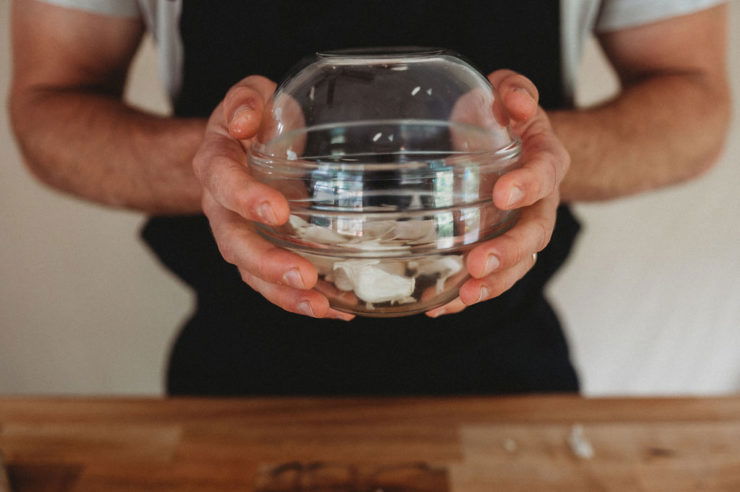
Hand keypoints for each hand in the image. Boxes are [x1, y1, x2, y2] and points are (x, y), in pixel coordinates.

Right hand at [192, 76, 354, 320]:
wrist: (240, 146)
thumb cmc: (253, 120)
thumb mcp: (250, 94)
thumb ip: (246, 100)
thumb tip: (245, 120)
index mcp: (216, 162)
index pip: (223, 181)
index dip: (246, 197)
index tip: (278, 211)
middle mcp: (220, 206)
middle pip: (233, 242)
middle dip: (267, 262)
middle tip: (303, 276)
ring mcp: (239, 234)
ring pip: (250, 272)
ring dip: (284, 293)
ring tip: (322, 308)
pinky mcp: (261, 250)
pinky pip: (273, 281)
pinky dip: (301, 298)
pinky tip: (337, 309)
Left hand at [426, 70, 569, 316]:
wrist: (509, 142)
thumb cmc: (504, 117)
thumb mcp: (509, 92)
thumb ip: (514, 90)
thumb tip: (514, 100)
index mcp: (545, 159)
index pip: (546, 173)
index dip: (528, 185)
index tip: (502, 195)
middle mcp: (539, 201)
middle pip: (535, 233)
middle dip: (509, 252)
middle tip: (478, 264)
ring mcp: (519, 228)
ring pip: (518, 264)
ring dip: (493, 283)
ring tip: (463, 295)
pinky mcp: (497, 245)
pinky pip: (490, 274)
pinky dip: (467, 293)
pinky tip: (441, 305)